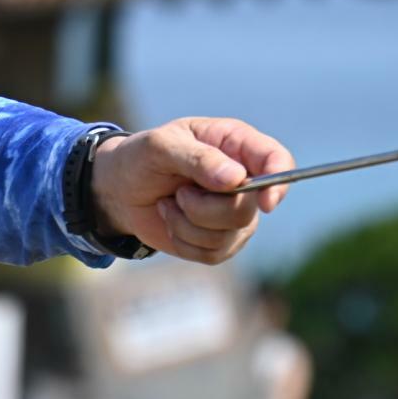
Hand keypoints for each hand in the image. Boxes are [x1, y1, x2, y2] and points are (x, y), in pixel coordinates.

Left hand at [89, 118, 292, 264]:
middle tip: (179, 192)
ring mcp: (234, 213)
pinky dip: (184, 241)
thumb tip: (236, 178)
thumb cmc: (141, 158)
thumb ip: (198, 158)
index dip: (279, 181)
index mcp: (235, 144)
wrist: (119, 189)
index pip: (277, 160)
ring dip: (188, 224)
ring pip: (230, 235)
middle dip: (204, 208)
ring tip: (171, 203)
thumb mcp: (160, 147)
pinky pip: (213, 254)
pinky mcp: (219, 241)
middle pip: (249, 208)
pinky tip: (172, 220)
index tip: (265, 202)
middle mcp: (243, 179)